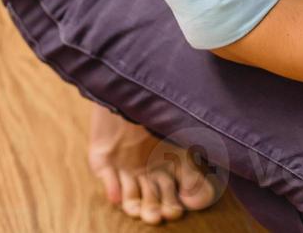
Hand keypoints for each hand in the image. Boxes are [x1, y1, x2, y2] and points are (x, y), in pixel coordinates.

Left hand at [86, 104, 217, 224]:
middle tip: (156, 217)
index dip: (173, 206)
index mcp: (167, 168)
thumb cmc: (165, 112)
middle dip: (153, 210)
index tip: (176, 211)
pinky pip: (107, 178)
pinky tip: (117, 197)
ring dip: (133, 205)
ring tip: (137, 211)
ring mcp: (124, 167)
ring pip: (129, 195)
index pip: (171, 196)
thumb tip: (198, 201)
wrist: (136, 85)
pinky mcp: (103, 160)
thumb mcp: (185, 143)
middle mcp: (146, 171)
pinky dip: (112, 188)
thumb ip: (193, 172)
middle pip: (150, 200)